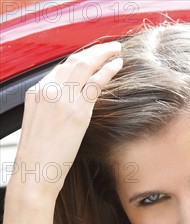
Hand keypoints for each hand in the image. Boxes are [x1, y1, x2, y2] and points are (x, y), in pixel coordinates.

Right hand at [11, 41, 122, 198]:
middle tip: (108, 48)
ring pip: (85, 65)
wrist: (35, 172)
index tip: (91, 59)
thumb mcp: (39, 127)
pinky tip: (118, 65)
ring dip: (103, 54)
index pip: (59, 69)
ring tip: (116, 51)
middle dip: (93, 52)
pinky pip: (96, 82)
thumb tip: (67, 113)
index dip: (79, 61)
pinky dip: (108, 70)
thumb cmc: (38, 158)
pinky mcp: (77, 110)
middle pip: (73, 61)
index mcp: (36, 93)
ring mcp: (63, 98)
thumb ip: (52, 113)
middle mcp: (48, 90)